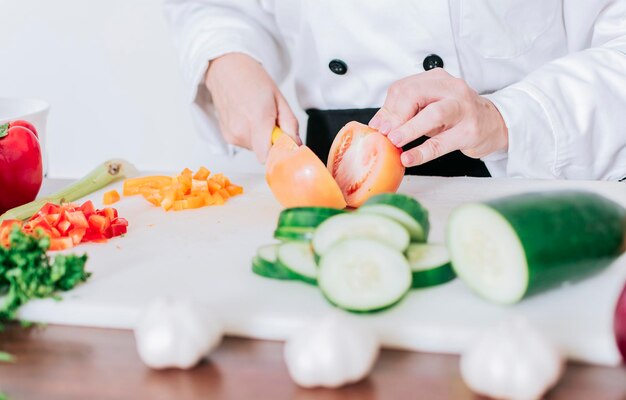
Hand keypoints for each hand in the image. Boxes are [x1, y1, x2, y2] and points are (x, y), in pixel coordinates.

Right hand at [205, 53, 299, 162]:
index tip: (284, 144)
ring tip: (257, 116)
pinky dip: (251, 135)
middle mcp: (241, 131)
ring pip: (256, 148)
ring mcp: (232, 135)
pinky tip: (247, 118)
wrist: (226, 69)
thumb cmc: (251, 79)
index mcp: (258, 119)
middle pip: (265, 152)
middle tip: (272, 121)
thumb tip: (296, 144)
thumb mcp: (279, 98)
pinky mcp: (227, 136)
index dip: (279, 153)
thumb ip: (290, 125)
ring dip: (261, 137)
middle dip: (272, 141)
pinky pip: (246, 143)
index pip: (268, 156)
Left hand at [369, 69, 507, 167]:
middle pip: (416, 94)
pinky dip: (423, 152)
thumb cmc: (457, 116)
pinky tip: (409, 158)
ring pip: (432, 114)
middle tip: (385, 134)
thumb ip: (405, 112)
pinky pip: (442, 142)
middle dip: (396, 115)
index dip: (388, 108)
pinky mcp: (470, 131)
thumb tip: (378, 124)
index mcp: (437, 80)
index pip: (405, 87)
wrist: (495, 124)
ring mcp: (464, 108)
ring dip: (409, 129)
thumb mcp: (430, 108)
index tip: (378, 126)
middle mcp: (452, 89)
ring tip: (394, 141)